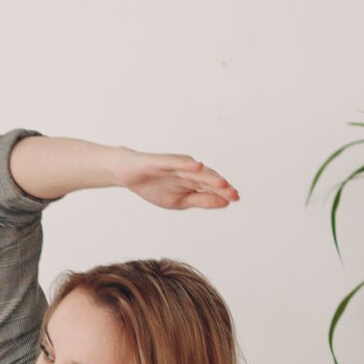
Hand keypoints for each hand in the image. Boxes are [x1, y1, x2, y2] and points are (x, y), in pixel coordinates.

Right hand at [113, 150, 238, 211]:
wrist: (127, 174)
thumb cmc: (154, 186)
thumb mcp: (179, 201)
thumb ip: (201, 200)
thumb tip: (224, 202)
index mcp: (192, 181)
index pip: (211, 187)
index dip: (223, 192)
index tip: (236, 198)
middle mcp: (187, 171)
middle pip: (207, 178)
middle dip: (220, 186)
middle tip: (234, 194)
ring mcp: (175, 165)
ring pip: (195, 171)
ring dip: (209, 176)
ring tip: (222, 183)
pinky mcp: (161, 161)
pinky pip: (175, 162)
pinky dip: (186, 164)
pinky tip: (197, 166)